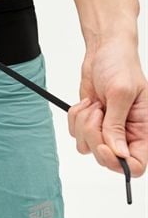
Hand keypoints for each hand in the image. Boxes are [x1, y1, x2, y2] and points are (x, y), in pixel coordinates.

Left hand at [68, 38, 147, 177]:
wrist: (104, 52)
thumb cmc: (121, 66)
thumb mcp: (121, 93)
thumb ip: (117, 125)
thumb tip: (119, 153)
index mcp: (144, 130)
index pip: (137, 165)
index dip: (118, 162)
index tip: (104, 146)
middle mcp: (127, 135)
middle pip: (107, 159)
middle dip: (95, 136)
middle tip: (98, 113)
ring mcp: (107, 131)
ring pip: (87, 147)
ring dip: (84, 125)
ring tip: (95, 104)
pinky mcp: (91, 125)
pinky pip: (76, 134)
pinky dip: (76, 118)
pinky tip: (87, 102)